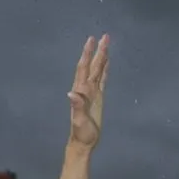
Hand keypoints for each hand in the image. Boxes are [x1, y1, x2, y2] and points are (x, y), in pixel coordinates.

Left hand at [68, 34, 108, 148]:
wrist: (84, 142)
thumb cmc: (81, 133)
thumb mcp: (79, 120)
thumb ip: (77, 107)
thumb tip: (71, 93)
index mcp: (81, 91)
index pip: (84, 68)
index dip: (87, 54)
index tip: (91, 40)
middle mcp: (85, 89)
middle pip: (92, 65)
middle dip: (97, 51)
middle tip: (104, 36)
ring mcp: (92, 92)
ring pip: (97, 70)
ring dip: (101, 57)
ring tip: (106, 43)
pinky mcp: (98, 97)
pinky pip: (102, 79)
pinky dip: (104, 69)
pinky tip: (107, 62)